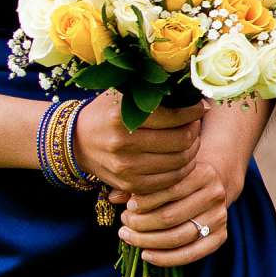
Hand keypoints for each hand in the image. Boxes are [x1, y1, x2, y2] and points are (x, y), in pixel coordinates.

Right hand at [71, 97, 202, 196]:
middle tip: (196, 123)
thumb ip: (152, 93)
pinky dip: (183, 169)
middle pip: (181, 140)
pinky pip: (169, 181)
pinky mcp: (129, 185)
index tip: (199, 106)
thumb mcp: (122, 95)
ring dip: (192, 149)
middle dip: (195, 129)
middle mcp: (122, 144)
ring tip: (191, 138)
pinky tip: (183, 157)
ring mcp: (125, 168)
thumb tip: (192, 91)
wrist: (76, 142)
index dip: (194, 111)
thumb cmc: (105, 113)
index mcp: (121, 117)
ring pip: (179, 162)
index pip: (174, 116)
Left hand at [117, 155, 232, 266]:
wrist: (207, 190)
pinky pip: (190, 254)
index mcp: (203, 173)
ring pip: (177, 237)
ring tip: (128, 237)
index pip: (168, 190)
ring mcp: (220, 217)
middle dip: (140, 224)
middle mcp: (216, 194)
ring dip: (147, 241)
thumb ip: (138, 185)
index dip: (144, 201)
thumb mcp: (163, 176)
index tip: (128, 206)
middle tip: (124, 224)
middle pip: (170, 217)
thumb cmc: (178, 181)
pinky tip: (145, 254)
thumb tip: (113, 197)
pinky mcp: (220, 237)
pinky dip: (165, 258)